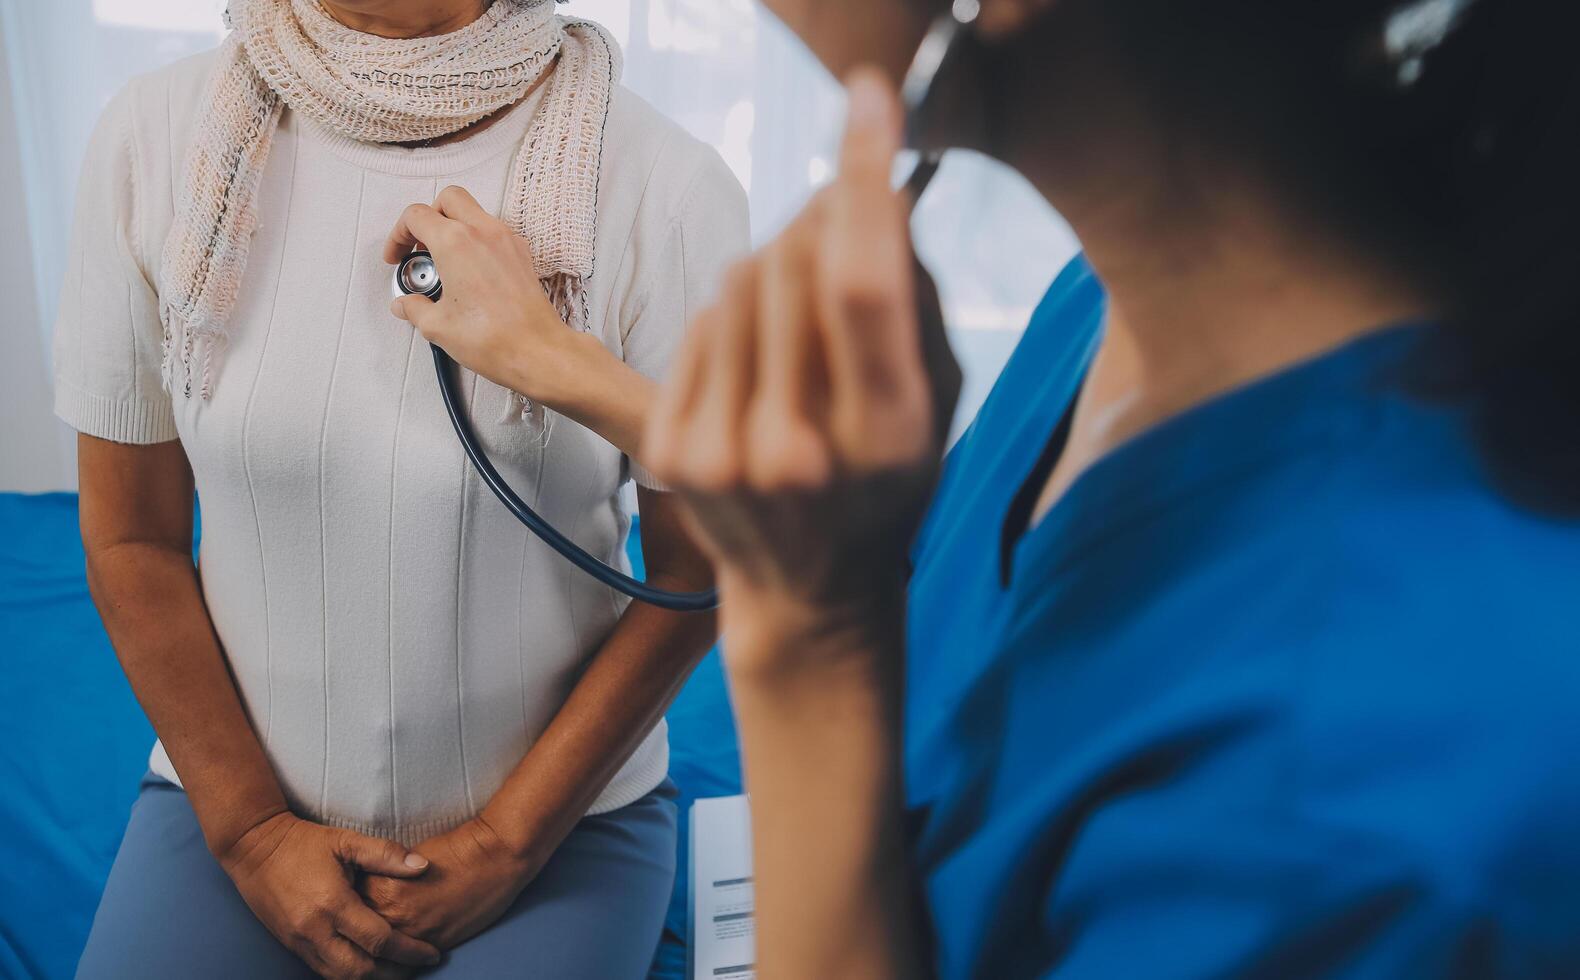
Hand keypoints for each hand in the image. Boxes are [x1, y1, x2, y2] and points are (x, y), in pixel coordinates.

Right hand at [220, 812, 440, 979]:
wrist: (253, 848)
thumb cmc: (304, 843)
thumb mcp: (346, 840)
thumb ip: (386, 854)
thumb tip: (423, 866)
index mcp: (333, 904)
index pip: (380, 941)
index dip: (410, 951)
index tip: (432, 953)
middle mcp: (315, 930)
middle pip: (361, 971)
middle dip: (395, 973)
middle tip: (419, 965)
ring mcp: (300, 942)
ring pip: (341, 978)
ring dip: (373, 978)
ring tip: (399, 969)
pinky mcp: (291, 946)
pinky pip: (324, 972)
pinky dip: (349, 975)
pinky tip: (369, 966)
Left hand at [359, 817, 536, 951]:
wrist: (495, 857)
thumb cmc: (455, 850)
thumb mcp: (407, 858)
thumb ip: (383, 876)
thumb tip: (368, 892)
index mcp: (381, 887)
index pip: (348, 907)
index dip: (349, 907)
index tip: (350, 908)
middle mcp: (391, 914)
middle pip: (359, 934)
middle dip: (357, 934)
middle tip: (359, 932)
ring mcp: (413, 933)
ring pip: (379, 955)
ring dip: (376, 955)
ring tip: (376, 951)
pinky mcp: (433, 945)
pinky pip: (404, 965)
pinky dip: (399, 964)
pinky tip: (398, 959)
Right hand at [383, 185, 605, 407]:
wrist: (538, 351)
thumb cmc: (496, 338)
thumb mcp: (437, 326)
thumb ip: (414, 308)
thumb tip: (407, 304)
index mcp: (456, 242)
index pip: (416, 216)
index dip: (398, 235)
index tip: (397, 257)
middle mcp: (483, 232)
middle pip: (448, 199)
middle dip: (428, 217)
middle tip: (419, 248)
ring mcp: (506, 240)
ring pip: (474, 212)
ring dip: (453, 228)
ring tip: (444, 263)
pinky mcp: (522, 254)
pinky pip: (493, 232)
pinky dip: (476, 241)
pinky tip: (469, 272)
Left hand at [642, 70, 959, 668]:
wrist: (812, 591)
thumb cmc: (889, 486)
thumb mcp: (936, 403)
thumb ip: (915, 298)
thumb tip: (875, 188)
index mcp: (885, 437)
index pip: (862, 285)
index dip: (862, 178)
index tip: (869, 100)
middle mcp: (798, 449)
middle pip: (788, 266)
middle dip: (818, 222)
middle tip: (841, 224)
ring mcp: (724, 453)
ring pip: (737, 280)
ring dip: (775, 267)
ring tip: (801, 319)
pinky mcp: (674, 449)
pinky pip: (700, 318)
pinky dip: (734, 315)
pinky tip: (761, 357)